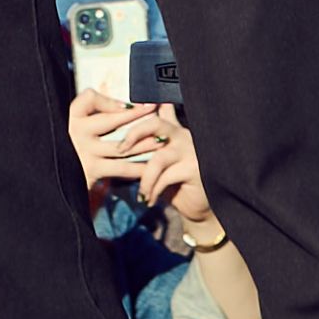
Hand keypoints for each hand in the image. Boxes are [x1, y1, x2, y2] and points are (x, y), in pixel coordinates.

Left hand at [66, 92, 217, 248]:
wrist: (199, 208)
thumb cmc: (175, 184)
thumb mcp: (160, 164)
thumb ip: (148, 148)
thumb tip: (120, 142)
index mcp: (174, 131)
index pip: (156, 113)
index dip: (139, 110)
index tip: (119, 118)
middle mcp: (183, 136)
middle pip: (156, 124)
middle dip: (134, 134)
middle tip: (120, 149)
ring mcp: (190, 151)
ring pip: (158, 157)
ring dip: (144, 177)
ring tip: (139, 192)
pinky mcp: (194, 169)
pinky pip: (165, 178)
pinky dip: (153, 190)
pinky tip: (148, 200)